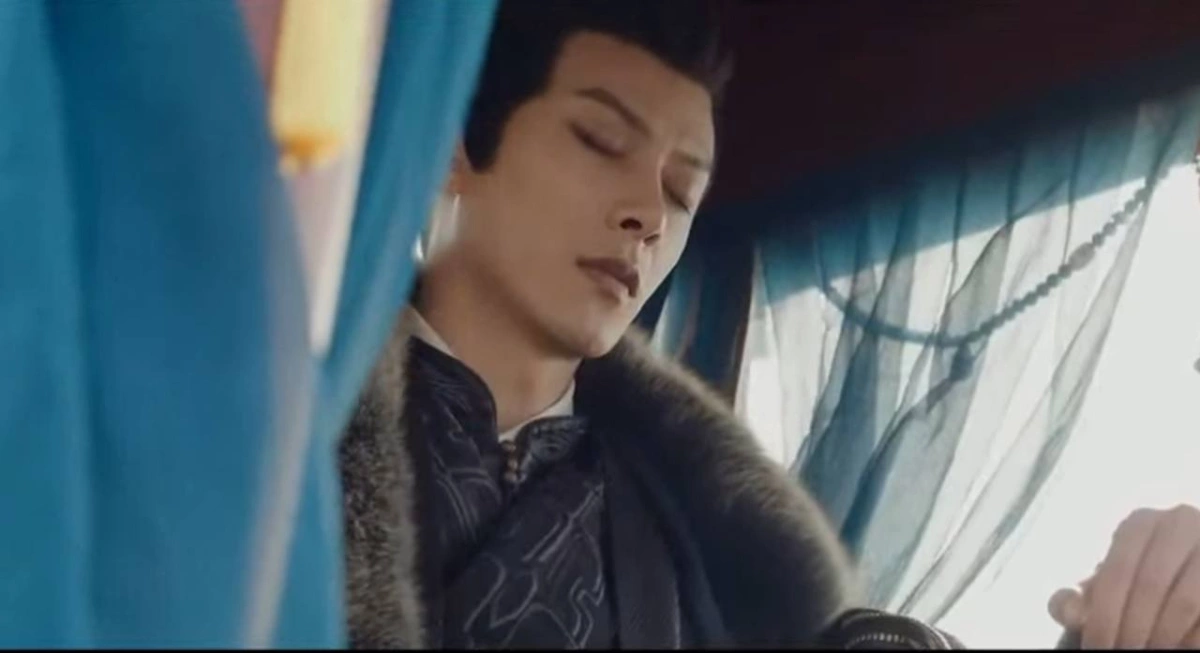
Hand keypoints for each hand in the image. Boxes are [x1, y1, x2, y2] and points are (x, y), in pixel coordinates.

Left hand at [1048, 505, 1199, 647]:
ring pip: (1184, 602)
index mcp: (1141, 524)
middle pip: (1150, 585)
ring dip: (1161, 636)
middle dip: (1132, 629)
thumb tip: (1068, 612)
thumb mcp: (1108, 585)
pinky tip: (1175, 648)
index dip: (1103, 617)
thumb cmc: (1141, 581)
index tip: (1095, 647)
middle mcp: (1179, 525)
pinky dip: (1188, 639)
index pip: (1116, 573)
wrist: (1184, 572)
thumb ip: (1078, 600)